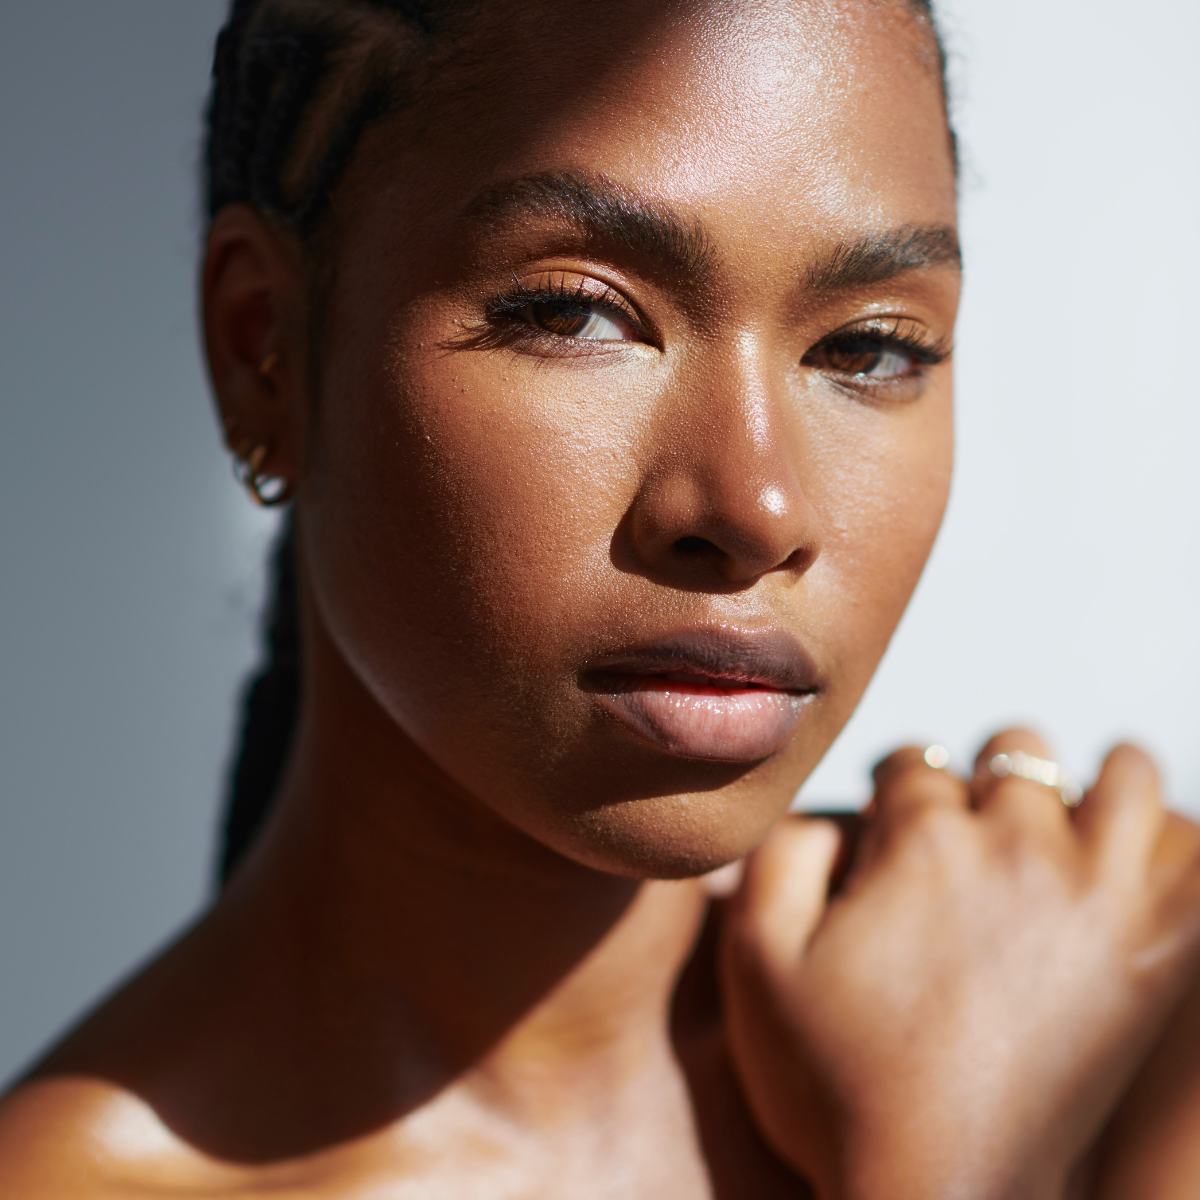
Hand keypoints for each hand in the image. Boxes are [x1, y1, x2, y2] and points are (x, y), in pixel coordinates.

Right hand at [720, 730, 1199, 1199]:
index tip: (895, 829)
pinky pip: (1194, 850)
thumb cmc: (843, 1093)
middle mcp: (1021, 845)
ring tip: (1068, 835)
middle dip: (988, 781)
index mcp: (922, 842)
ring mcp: (1108, 892)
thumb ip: (776, 862)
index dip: (896, 791)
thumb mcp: (756, 969)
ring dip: (1092, 791)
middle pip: (1018, 752)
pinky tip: (1129, 881)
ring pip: (1124, 774)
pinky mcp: (1167, 950)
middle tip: (974, 837)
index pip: (915, 762)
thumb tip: (827, 821)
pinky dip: (1167, 849)